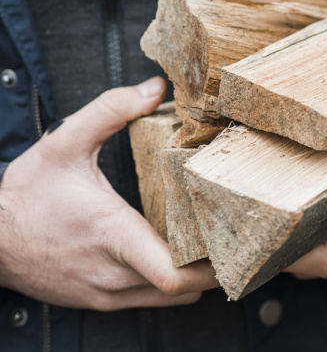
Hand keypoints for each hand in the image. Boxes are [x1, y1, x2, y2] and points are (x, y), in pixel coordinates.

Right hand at [0, 77, 217, 309]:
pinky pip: (151, 300)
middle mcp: (114, 273)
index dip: (214, 268)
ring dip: (195, 278)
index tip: (237, 245)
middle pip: (186, 290)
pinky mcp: (101, 301)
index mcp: (113, 234)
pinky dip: (171, 285)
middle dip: (216, 269)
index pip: (173, 274)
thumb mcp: (64, 143)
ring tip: (209, 246)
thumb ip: (111, 110)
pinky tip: (174, 256)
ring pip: (173, 299)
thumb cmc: (25, 195)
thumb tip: (155, 88)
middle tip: (235, 239)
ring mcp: (107, 294)